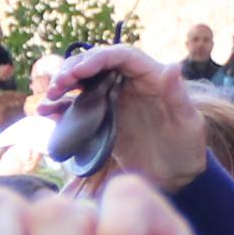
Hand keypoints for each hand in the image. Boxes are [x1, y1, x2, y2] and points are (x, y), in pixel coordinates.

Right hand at [52, 43, 211, 191]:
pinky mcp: (102, 120)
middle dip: (74, 70)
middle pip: (96, 65)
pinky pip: (78, 108)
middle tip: (58, 85)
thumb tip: (172, 66)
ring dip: (63, 87)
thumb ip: (177, 96)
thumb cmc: (187, 149)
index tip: (80, 70)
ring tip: (48, 98)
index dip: (99, 58)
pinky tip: (46, 113)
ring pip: (83, 84)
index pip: (122, 56)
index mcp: (151, 77)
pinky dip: (61, 109)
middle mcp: (128, 84)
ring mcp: (113, 101)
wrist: (177, 178)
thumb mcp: (187, 123)